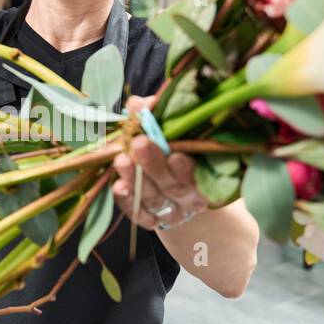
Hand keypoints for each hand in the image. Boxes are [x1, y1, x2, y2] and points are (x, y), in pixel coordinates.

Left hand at [111, 94, 207, 230]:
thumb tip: (139, 103)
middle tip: (140, 144)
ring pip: (154, 199)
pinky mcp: (152, 220)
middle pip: (173, 186)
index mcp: (205, 175)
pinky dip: (128, 201)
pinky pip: (139, 214)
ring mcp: (171, 211)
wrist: (178, 194)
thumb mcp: (173, 134)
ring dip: (136, 179)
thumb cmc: (176, 152)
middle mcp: (191, 197)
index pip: (198, 175)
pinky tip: (118, 186)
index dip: (186, 169)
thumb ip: (159, 118)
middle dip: (155, 165)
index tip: (175, 154)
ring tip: (122, 160)